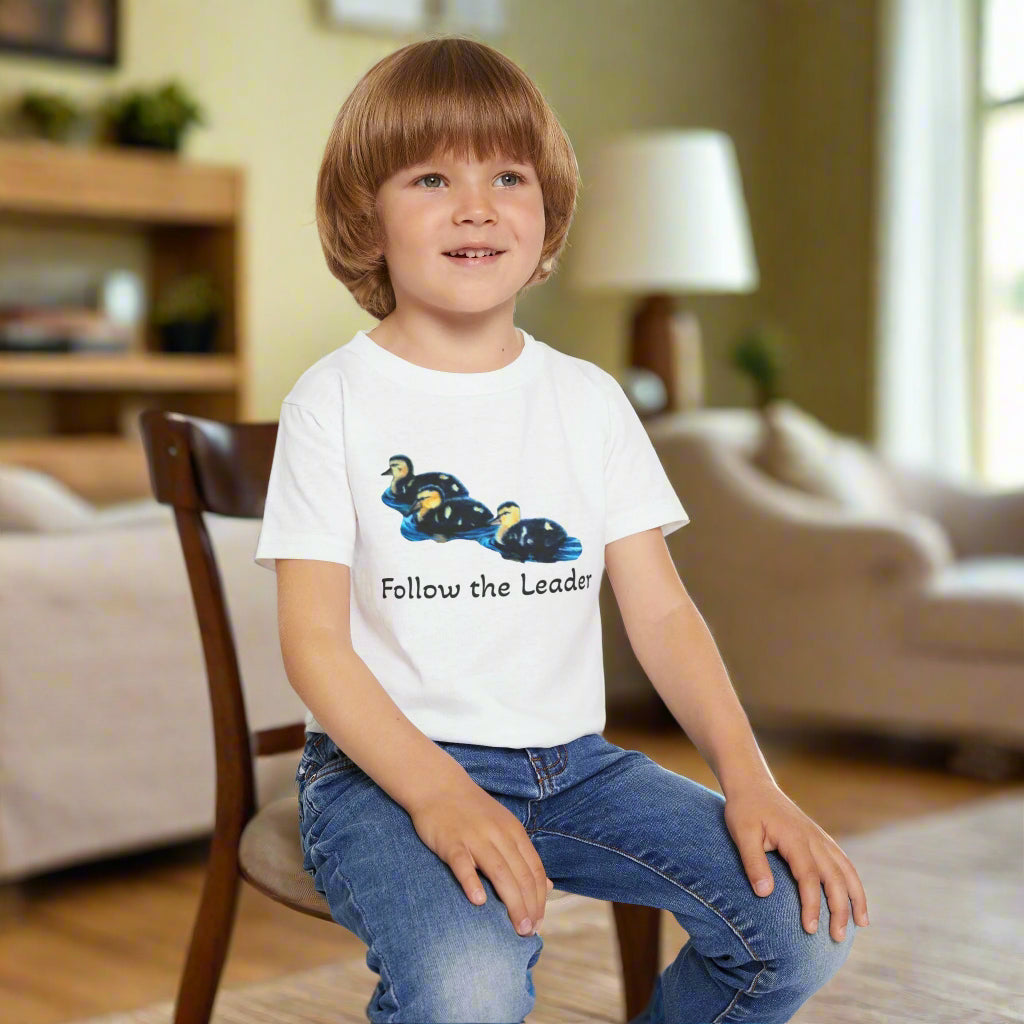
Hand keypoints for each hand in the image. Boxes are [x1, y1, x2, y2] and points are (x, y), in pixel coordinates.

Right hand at [409, 776, 553, 935]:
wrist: (438, 785)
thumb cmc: (471, 811)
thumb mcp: (504, 827)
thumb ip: (524, 856)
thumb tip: (548, 887)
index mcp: (513, 832)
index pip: (534, 870)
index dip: (540, 899)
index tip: (539, 922)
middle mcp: (499, 835)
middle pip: (521, 875)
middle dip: (529, 906)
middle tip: (529, 933)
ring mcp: (475, 837)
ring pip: (500, 872)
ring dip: (512, 902)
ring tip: (517, 927)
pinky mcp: (451, 842)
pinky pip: (463, 864)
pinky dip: (472, 882)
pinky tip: (478, 902)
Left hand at [723, 778, 869, 940]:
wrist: (752, 784)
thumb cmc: (745, 809)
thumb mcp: (742, 833)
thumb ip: (753, 862)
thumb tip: (764, 893)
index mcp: (795, 838)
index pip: (808, 877)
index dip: (811, 905)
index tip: (809, 929)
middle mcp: (813, 839)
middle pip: (835, 877)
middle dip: (840, 909)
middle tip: (837, 937)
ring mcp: (819, 837)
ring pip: (846, 869)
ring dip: (855, 896)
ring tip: (862, 923)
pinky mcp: (819, 838)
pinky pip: (842, 860)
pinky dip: (852, 880)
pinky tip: (853, 897)